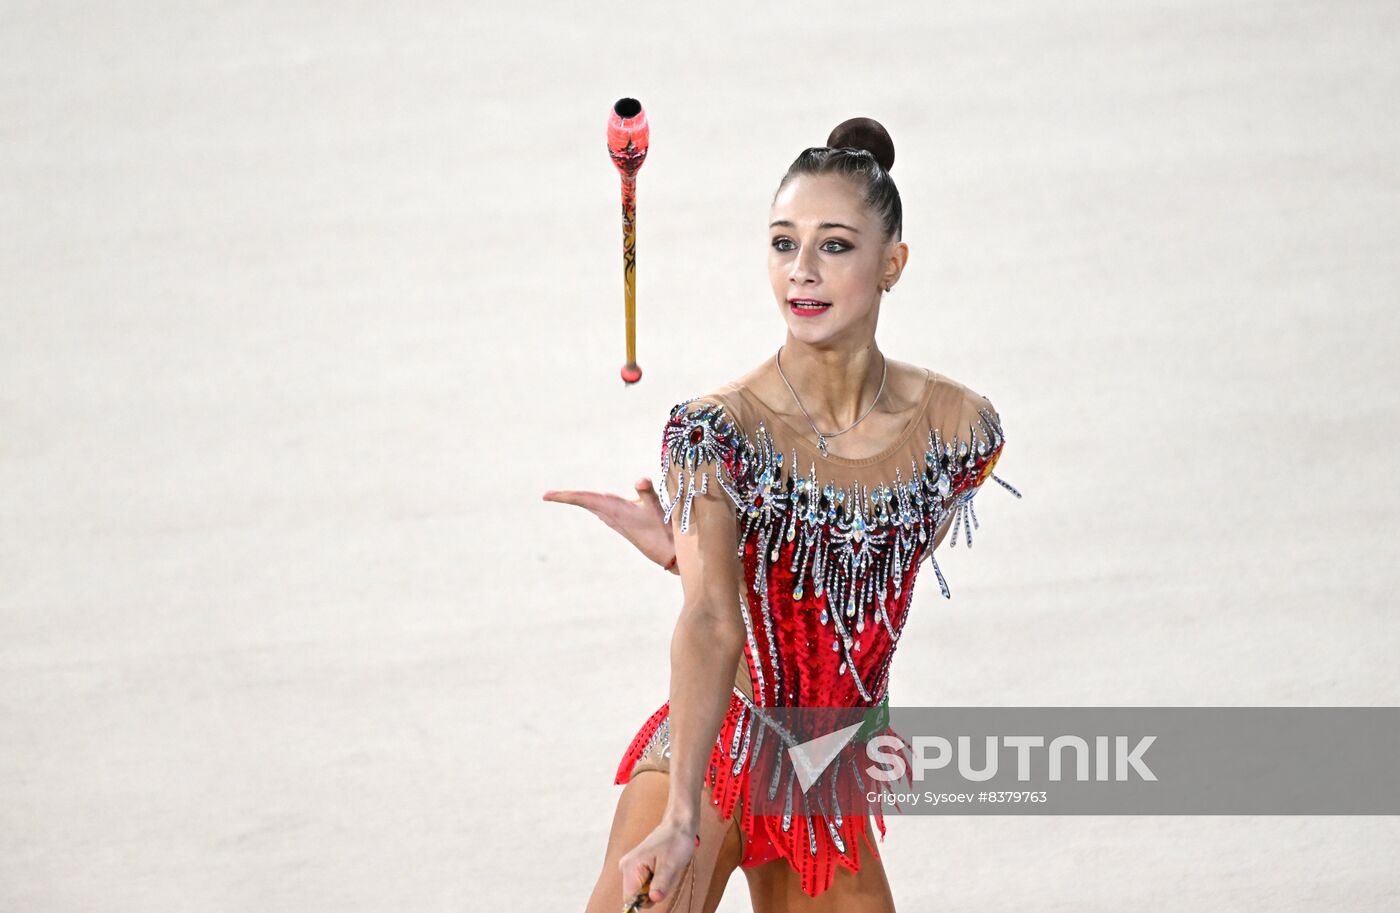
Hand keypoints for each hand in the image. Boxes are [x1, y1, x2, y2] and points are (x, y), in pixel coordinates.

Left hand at [541, 478, 676, 571]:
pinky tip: (591, 504)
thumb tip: (641, 480)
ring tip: (563, 497)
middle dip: (567, 497)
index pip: (583, 499)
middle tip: (547, 496)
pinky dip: (590, 503)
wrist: (666, 552)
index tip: (546, 496)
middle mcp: (609, 515)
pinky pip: (599, 509)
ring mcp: (614, 520)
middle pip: (583, 502)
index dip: (565, 496)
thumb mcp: (655, 507)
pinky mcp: (620, 522)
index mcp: (612, 509)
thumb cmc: (661, 528)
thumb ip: (647, 492)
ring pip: (591, 506)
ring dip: (578, 500)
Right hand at [619, 817, 698, 907]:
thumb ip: (661, 884)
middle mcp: (626, 868)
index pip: (631, 899)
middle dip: (655, 891)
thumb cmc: (676, 841)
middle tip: (666, 874)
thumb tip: (653, 899)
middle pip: (638, 896)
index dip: (647, 900)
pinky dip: (659, 881)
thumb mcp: (671, 864)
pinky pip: (647, 884)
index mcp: (631, 867)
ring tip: (667, 869)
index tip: (661, 889)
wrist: (679, 825)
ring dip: (659, 886)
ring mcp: (632, 867)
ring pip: (644, 891)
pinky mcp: (638, 868)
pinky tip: (664, 868)